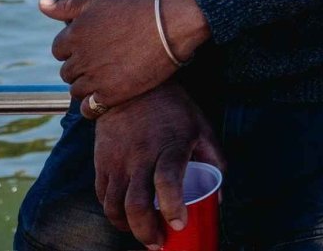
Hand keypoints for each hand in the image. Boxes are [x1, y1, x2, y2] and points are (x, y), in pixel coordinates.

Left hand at [42, 0, 210, 113]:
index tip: (92, 46)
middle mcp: (79, 57)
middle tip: (103, 61)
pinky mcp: (112, 94)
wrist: (171, 20)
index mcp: (73, 34)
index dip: (75, 48)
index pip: (59, 49)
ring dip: (88, 86)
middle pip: (67, 71)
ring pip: (77, 90)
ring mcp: (95, 77)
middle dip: (81, 67)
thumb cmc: (138, 5)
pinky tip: (106, 97)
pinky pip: (91, 108)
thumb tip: (41, 4)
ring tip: (108, 77)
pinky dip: (93, 105)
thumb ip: (66, 5)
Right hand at [93, 81, 223, 249]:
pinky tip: (126, 218)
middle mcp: (139, 157)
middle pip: (136, 204)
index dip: (173, 206)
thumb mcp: (201, 128)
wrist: (131, 88)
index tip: (180, 224)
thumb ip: (214, 160)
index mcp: (169, 146)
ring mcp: (117, 161)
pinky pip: (102, 196)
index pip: (168, 180)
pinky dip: (113, 213)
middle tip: (159, 244)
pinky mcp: (101, 163)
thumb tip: (220, 195)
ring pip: (114, 206)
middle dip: (146, 231)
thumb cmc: (173, 110)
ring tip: (142, 234)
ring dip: (127, 228)